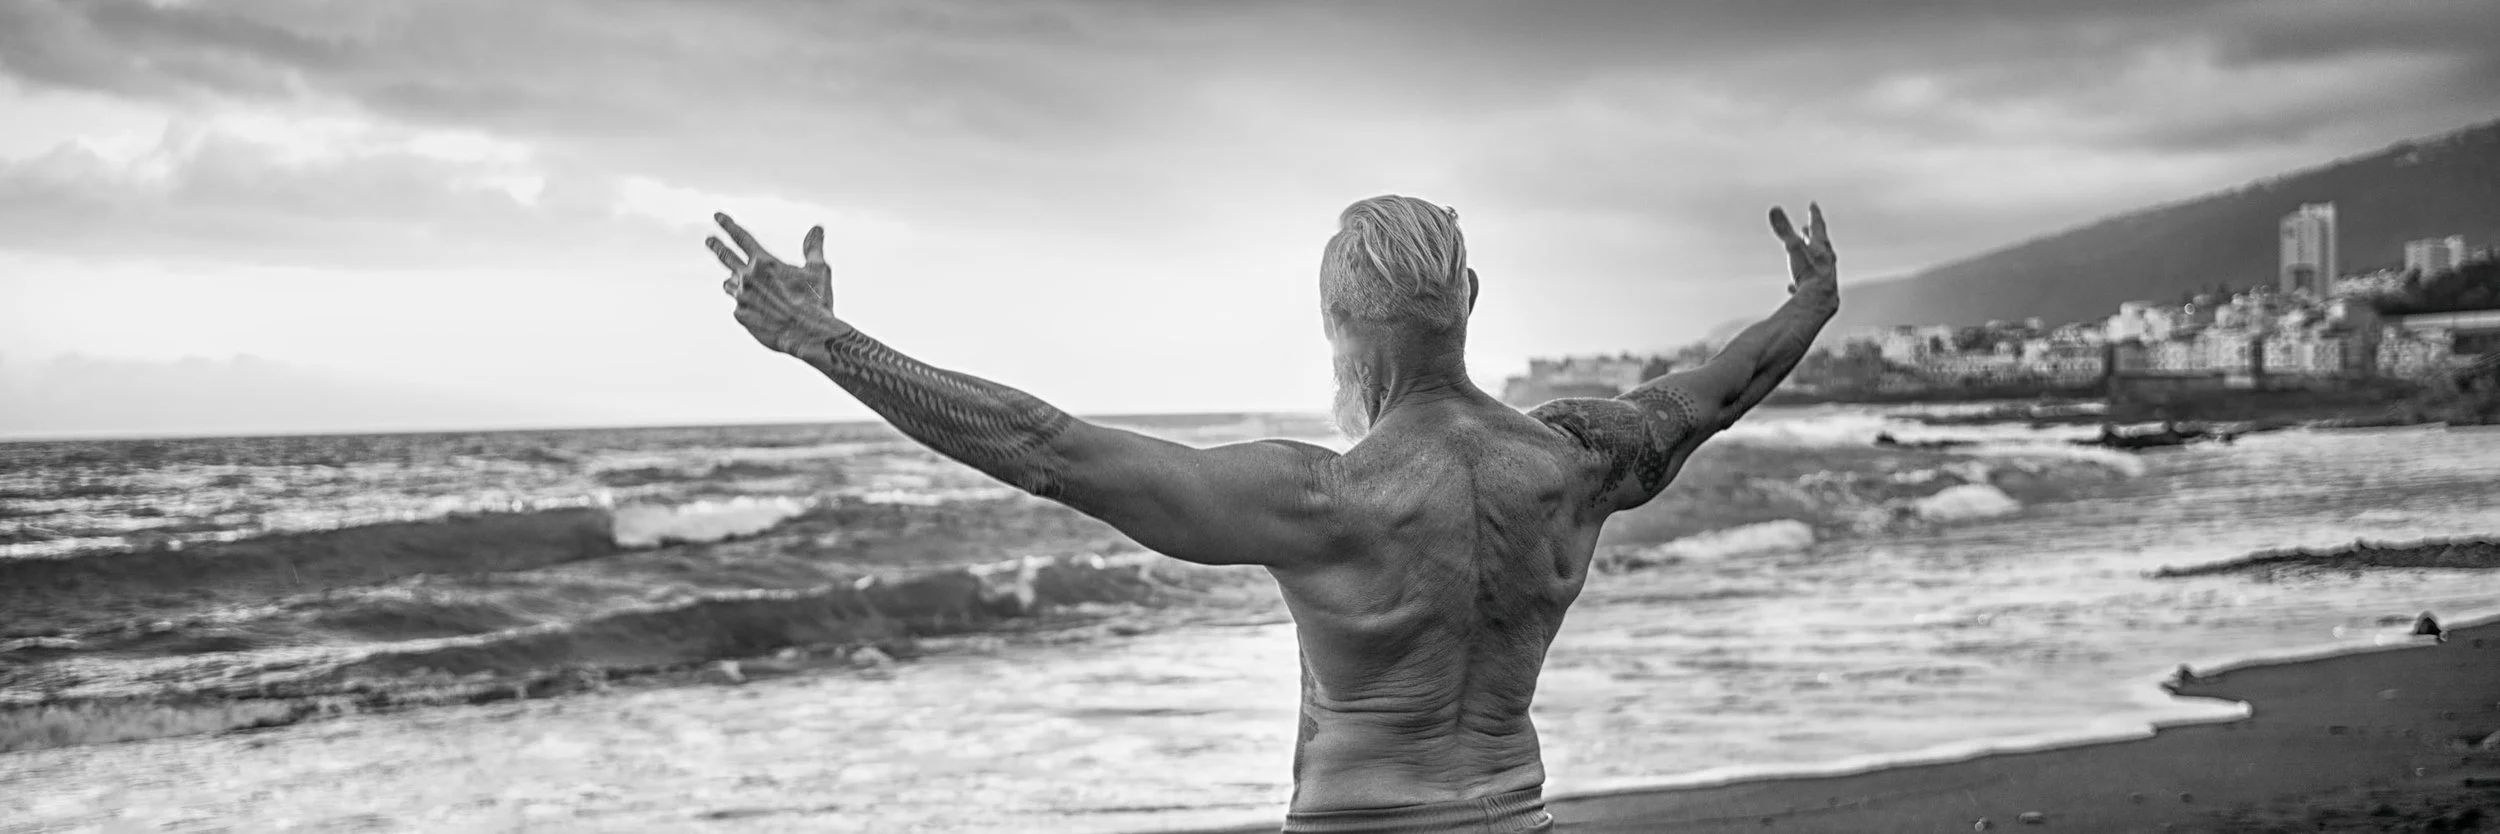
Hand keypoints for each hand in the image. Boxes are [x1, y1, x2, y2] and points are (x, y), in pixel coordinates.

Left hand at [707, 213, 849, 358]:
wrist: (808, 335)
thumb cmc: (816, 301)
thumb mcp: (818, 271)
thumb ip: (813, 248)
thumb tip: (817, 227)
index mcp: (765, 263)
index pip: (741, 237)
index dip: (728, 225)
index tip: (717, 216)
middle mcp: (748, 277)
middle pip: (726, 257)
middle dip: (717, 246)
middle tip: (709, 239)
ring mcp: (741, 298)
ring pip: (730, 284)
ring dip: (733, 280)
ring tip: (733, 280)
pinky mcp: (740, 316)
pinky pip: (739, 306)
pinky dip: (746, 305)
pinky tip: (758, 311)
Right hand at [1769, 203, 1836, 301]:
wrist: (1818, 303)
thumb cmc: (1808, 274)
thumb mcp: (1794, 249)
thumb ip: (1784, 230)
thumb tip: (1774, 209)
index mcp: (1821, 249)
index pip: (1819, 227)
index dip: (1815, 215)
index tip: (1813, 204)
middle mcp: (1825, 262)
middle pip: (1820, 245)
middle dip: (1811, 236)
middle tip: (1806, 228)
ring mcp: (1823, 278)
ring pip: (1816, 265)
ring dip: (1808, 258)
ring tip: (1801, 254)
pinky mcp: (1817, 294)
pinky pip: (1806, 286)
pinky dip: (1799, 283)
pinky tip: (1791, 286)